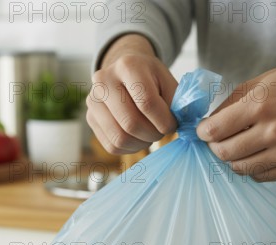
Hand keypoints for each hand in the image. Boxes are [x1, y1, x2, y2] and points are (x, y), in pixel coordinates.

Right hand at [87, 34, 177, 154]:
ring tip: (151, 134)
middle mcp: (103, 81)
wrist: (126, 73)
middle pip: (131, 123)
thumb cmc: (152, 79)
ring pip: (120, 138)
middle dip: (153, 134)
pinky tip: (139, 138)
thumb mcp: (169, 82)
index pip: (147, 102)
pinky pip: (112, 146)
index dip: (164, 121)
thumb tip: (184, 124)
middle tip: (162, 131)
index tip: (173, 124)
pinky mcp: (90, 118)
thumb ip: (179, 102)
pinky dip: (130, 148)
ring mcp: (93, 101)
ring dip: (142, 143)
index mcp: (128, 66)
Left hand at [197, 48, 275, 181]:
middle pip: (225, 153)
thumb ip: (224, 109)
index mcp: (261, 105)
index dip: (203, 132)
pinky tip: (259, 151)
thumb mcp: (251, 86)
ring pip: (240, 168)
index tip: (204, 130)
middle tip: (220, 139)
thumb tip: (203, 132)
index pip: (215, 131)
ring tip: (240, 144)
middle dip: (216, 147)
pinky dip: (252, 167)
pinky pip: (259, 176)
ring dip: (233, 159)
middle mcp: (275, 130)